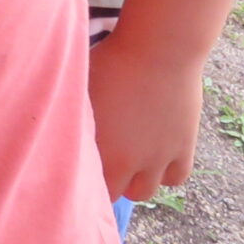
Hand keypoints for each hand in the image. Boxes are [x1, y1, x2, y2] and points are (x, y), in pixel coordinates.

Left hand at [88, 30, 204, 203]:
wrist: (160, 50)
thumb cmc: (111, 62)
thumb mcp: (81, 92)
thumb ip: (75, 121)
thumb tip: (58, 132)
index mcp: (102, 151)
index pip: (88, 188)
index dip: (82, 181)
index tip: (78, 169)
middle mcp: (131, 162)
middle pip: (116, 194)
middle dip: (108, 182)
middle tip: (104, 164)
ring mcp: (160, 157)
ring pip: (146, 192)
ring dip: (137, 182)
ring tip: (130, 162)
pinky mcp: (185, 146)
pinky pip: (177, 177)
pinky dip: (167, 173)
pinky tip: (157, 157)